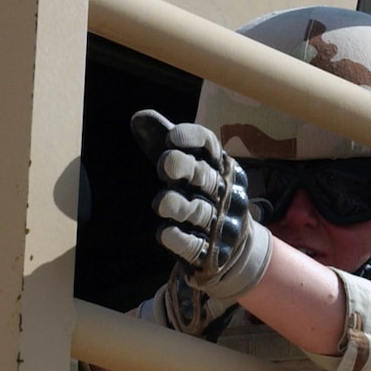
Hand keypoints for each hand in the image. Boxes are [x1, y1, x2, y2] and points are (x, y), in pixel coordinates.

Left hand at [130, 110, 272, 303]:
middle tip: (165, 162)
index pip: (209, 145)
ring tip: (161, 202)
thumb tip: (137, 118)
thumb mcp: (185, 166)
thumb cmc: (200, 193)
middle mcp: (223, 191)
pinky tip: (165, 233)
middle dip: (186, 168)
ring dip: (179, 206)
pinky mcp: (210, 252)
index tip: (170, 137)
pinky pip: (194, 245)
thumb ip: (161, 142)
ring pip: (198, 211)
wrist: (233, 245)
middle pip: (205, 176)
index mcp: (219, 164)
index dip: (192, 138)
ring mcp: (219, 222)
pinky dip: (180, 239)